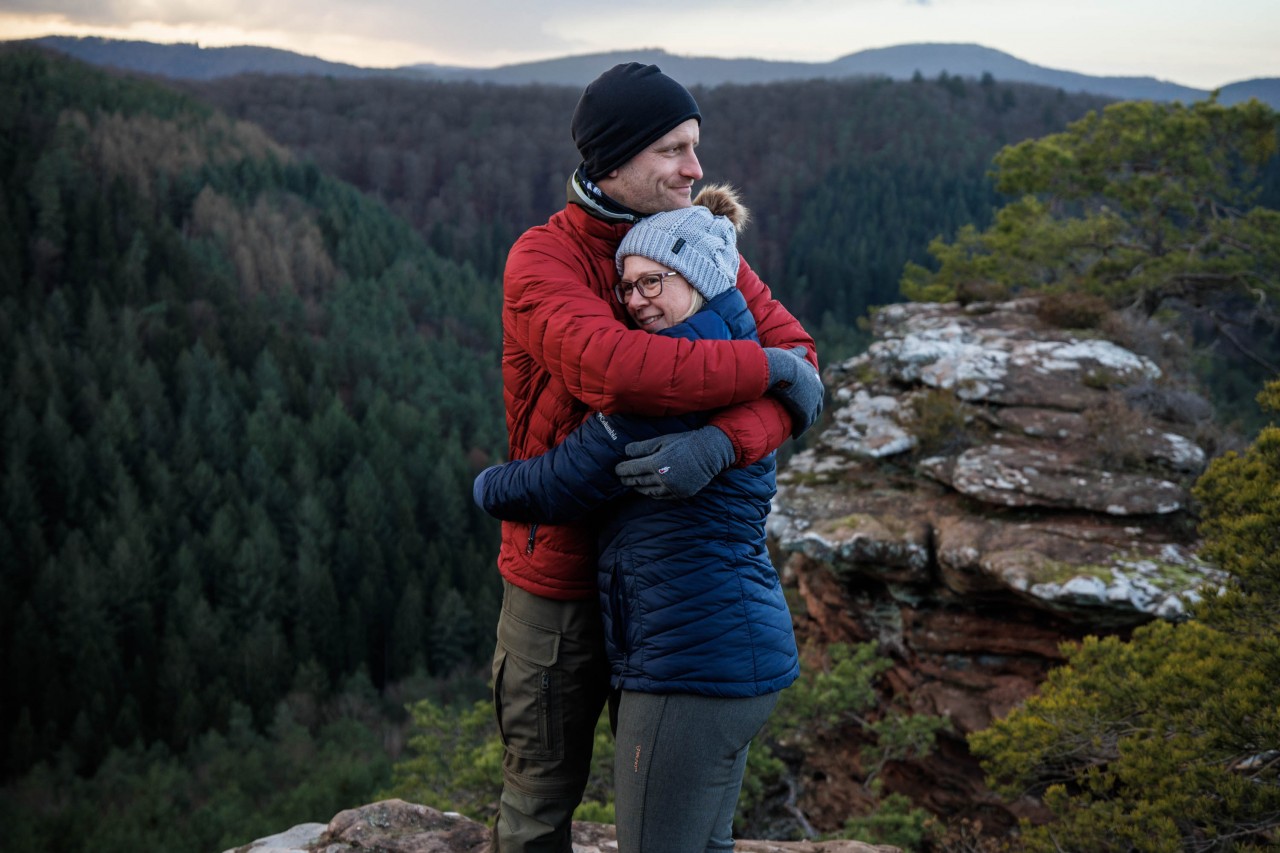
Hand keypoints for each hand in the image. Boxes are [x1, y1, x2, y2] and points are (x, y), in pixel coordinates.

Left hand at [614, 426, 735, 498]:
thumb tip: (626, 451)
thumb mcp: (662, 441)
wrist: (710, 453)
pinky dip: (652, 494)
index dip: (622, 470)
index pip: (632, 470)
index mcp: (656, 464)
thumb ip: (642, 447)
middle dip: (628, 480)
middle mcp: (662, 479)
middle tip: (621, 478)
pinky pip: (661, 496)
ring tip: (632, 485)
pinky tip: (648, 491)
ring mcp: (672, 488)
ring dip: (639, 488)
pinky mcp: (680, 494)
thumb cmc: (685, 443)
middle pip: (639, 481)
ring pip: (649, 491)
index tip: (616, 470)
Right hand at [764, 346, 823, 437]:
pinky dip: (800, 430)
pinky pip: (804, 424)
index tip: (803, 403)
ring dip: (805, 423)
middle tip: (804, 419)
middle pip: (817, 405)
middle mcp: (817, 389)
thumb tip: (803, 348)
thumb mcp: (793, 355)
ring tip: (799, 429)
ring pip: (811, 416)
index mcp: (814, 377)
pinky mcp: (806, 412)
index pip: (816, 391)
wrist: (781, 368)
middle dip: (811, 412)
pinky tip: (795, 435)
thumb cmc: (783, 360)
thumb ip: (798, 353)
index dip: (810, 398)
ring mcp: (812, 401)